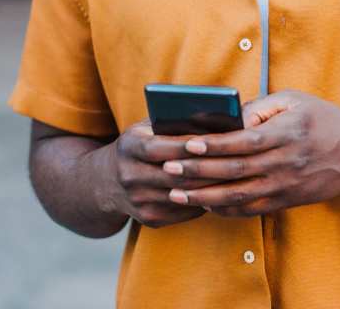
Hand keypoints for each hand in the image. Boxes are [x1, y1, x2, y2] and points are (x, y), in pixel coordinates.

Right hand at [100, 119, 223, 227]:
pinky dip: (203, 202)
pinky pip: (183, 212)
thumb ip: (170, 124)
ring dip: (209, 188)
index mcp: (128, 148)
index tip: (210, 140)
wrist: (106, 182)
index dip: (184, 146)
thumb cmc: (139, 145)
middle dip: (205, 169)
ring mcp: (138, 201)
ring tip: (232, 178)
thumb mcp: (146, 129)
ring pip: (182, 196)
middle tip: (233, 162)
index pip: (158, 149)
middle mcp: (129, 176)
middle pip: (174, 176)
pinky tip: (220, 192)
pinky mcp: (149, 218)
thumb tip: (211, 120)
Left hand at [162, 90, 339, 216]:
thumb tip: (230, 118)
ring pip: (238, 196)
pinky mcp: (286, 201)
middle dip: (197, 171)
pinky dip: (225, 209)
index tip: (186, 143)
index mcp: (285, 134)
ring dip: (204, 196)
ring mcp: (284, 186)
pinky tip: (204, 204)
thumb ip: (261, 107)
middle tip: (168, 169)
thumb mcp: (295, 100)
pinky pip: (250, 210)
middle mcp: (284, 163)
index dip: (212, 144)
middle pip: (233, 171)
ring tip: (176, 193)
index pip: (242, 142)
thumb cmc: (324, 120)